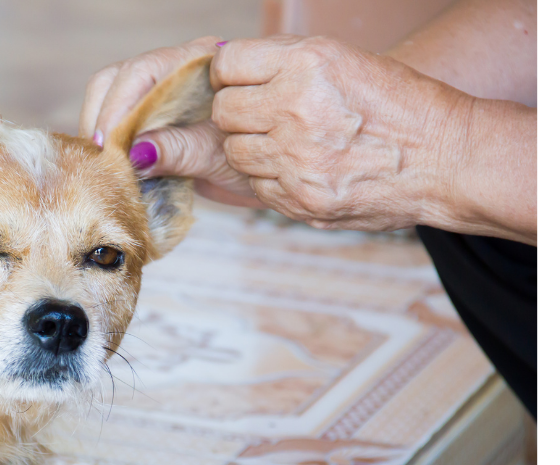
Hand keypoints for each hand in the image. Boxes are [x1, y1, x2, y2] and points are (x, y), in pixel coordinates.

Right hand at [79, 37, 263, 205]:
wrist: (265, 178)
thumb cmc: (255, 160)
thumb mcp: (220, 156)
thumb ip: (181, 150)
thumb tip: (136, 151)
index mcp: (197, 66)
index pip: (144, 72)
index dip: (120, 106)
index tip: (110, 146)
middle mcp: (173, 72)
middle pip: (117, 79)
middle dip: (102, 118)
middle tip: (100, 160)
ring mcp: (157, 95)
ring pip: (109, 98)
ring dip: (99, 131)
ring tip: (101, 165)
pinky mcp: (148, 120)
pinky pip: (115, 124)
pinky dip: (107, 145)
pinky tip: (108, 167)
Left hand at [207, 35, 475, 231]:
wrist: (446, 160)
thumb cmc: (397, 106)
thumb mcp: (344, 61)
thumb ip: (284, 63)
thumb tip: (225, 68)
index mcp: (308, 65)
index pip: (227, 64)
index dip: (229, 74)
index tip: (240, 82)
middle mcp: (296, 109)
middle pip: (224, 111)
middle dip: (239, 112)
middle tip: (267, 116)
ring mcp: (295, 159)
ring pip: (235, 152)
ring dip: (253, 147)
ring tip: (290, 143)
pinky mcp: (299, 198)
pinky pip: (257, 185)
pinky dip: (272, 178)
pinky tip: (304, 168)